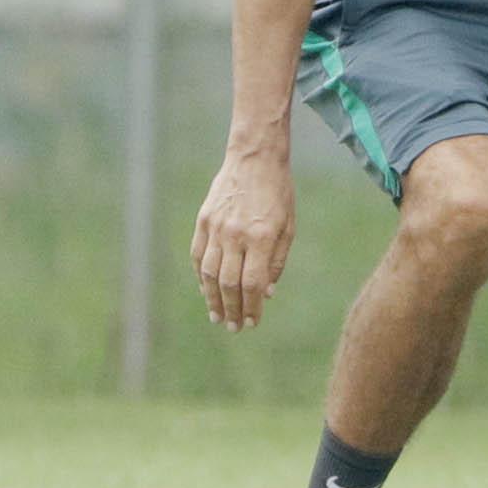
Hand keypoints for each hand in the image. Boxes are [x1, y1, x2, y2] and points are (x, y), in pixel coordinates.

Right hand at [193, 146, 296, 331]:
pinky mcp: (203, 221)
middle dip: (231, 309)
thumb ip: (277, 261)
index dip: (251, 307)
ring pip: (209, 273)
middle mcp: (235, 234)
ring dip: (212, 298)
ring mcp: (216, 227)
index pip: (252, 283)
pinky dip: (201, 276)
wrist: (254, 159)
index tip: (251, 322)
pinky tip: (206, 290)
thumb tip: (265, 293)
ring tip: (218, 316)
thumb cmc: (279, 194)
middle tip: (232, 327)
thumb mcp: (289, 227)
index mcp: (262, 237)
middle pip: (229, 283)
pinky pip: (198, 256)